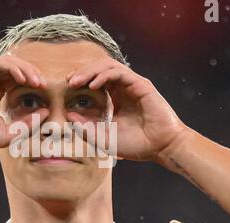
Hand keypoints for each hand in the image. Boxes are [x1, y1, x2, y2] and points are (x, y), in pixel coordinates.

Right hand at [0, 54, 47, 156]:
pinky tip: (23, 78)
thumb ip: (27, 123)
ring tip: (35, 80)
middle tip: (43, 83)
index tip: (43, 89)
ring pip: (7, 62)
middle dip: (30, 72)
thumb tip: (46, 112)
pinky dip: (13, 68)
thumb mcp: (10, 132)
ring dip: (24, 68)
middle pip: (13, 68)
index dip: (30, 81)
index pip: (15, 79)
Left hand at [67, 57, 187, 161]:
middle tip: (69, 81)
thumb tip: (69, 116)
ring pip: (108, 66)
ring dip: (90, 71)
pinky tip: (93, 85)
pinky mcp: (142, 85)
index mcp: (117, 98)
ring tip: (76, 81)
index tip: (68, 86)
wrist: (161, 148)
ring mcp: (133, 85)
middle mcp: (124, 88)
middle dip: (83, 72)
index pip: (96, 80)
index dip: (82, 80)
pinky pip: (120, 73)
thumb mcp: (104, 138)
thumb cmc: (136, 145)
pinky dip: (104, 75)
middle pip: (100, 69)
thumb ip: (86, 128)